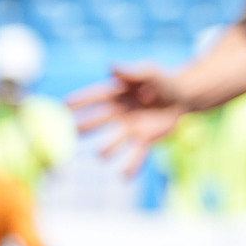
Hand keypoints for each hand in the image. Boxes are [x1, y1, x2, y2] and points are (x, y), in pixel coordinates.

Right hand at [69, 63, 193, 177]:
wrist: (183, 96)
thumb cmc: (162, 80)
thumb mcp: (149, 72)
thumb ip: (131, 71)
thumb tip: (112, 67)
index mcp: (117, 95)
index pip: (96, 97)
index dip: (80, 101)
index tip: (63, 105)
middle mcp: (119, 113)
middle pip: (99, 120)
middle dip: (85, 126)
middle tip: (71, 132)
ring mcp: (131, 128)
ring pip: (116, 141)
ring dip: (109, 148)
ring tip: (101, 155)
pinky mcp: (145, 138)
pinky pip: (137, 154)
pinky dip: (131, 166)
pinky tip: (124, 178)